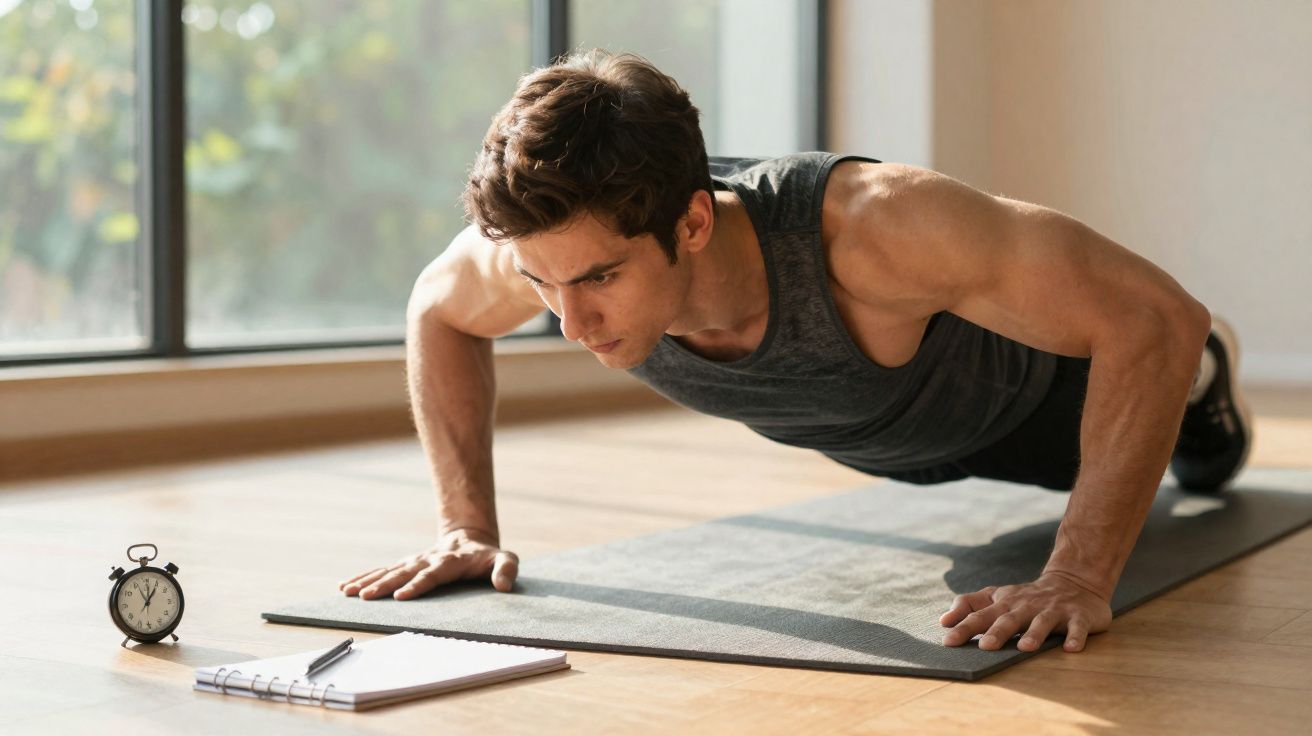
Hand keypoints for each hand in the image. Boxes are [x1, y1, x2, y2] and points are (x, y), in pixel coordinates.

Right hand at [338, 527, 518, 600]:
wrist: (469, 539)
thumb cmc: (488, 556)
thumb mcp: (505, 559)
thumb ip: (507, 570)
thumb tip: (504, 586)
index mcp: (450, 561)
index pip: (432, 574)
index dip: (417, 584)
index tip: (401, 596)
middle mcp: (427, 560)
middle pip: (404, 572)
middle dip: (385, 584)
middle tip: (366, 597)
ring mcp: (414, 561)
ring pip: (388, 571)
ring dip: (368, 581)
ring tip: (348, 592)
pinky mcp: (405, 565)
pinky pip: (382, 570)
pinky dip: (364, 577)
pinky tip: (345, 586)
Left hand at [939, 571, 1112, 652]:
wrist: (1075, 581)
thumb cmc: (1028, 597)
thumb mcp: (997, 597)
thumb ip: (970, 605)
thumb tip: (943, 621)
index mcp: (1005, 604)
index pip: (981, 615)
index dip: (965, 627)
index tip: (948, 641)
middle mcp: (1027, 606)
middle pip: (1010, 619)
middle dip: (997, 632)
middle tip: (985, 646)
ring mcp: (1053, 610)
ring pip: (1042, 622)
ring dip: (1034, 634)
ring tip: (1025, 648)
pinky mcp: (1078, 617)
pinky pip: (1077, 627)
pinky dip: (1075, 637)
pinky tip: (1070, 648)